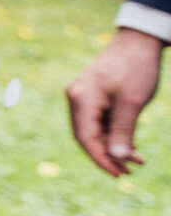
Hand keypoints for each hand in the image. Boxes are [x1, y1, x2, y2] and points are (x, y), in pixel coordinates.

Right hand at [67, 28, 163, 175]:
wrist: (139, 41)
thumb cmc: (136, 68)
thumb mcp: (132, 104)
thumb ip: (122, 132)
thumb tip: (116, 158)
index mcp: (82, 99)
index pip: (86, 138)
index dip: (101, 160)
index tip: (119, 174)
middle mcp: (76, 98)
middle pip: (86, 137)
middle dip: (107, 156)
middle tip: (128, 172)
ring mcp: (83, 95)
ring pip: (93, 130)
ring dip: (112, 146)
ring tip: (135, 160)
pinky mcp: (93, 94)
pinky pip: (99, 120)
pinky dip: (113, 134)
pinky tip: (129, 144)